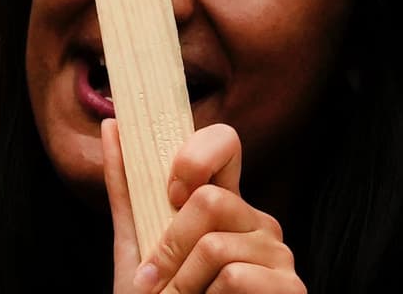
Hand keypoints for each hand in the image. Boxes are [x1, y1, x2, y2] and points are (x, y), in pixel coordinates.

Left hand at [107, 120, 303, 293]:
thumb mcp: (136, 240)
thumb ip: (126, 187)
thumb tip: (111, 125)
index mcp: (224, 203)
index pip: (225, 144)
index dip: (194, 157)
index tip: (169, 195)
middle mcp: (257, 221)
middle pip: (211, 200)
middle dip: (170, 245)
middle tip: (158, 277)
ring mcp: (279, 255)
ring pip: (217, 246)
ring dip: (182, 281)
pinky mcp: (291, 288)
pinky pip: (236, 278)